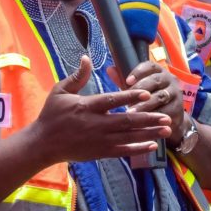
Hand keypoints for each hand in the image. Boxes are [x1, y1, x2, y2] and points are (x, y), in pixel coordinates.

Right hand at [32, 56, 172, 164]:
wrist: (43, 143)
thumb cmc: (52, 114)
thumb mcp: (60, 91)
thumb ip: (77, 76)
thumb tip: (87, 58)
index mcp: (87, 106)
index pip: (113, 100)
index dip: (130, 97)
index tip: (147, 95)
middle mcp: (96, 124)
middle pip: (127, 121)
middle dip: (149, 119)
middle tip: (167, 116)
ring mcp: (99, 140)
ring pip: (129, 136)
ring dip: (150, 133)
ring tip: (167, 130)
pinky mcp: (100, 152)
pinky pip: (123, 150)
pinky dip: (139, 148)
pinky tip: (153, 145)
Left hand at [107, 61, 184, 144]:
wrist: (169, 116)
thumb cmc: (148, 98)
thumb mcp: (136, 88)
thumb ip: (124, 79)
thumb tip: (109, 69)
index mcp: (158, 70)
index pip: (149, 66)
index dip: (139, 72)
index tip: (127, 81)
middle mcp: (169, 79)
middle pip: (155, 81)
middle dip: (140, 90)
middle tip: (127, 100)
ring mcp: (175, 93)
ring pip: (160, 97)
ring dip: (145, 105)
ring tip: (131, 112)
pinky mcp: (179, 108)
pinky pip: (167, 111)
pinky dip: (154, 116)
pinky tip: (144, 122)